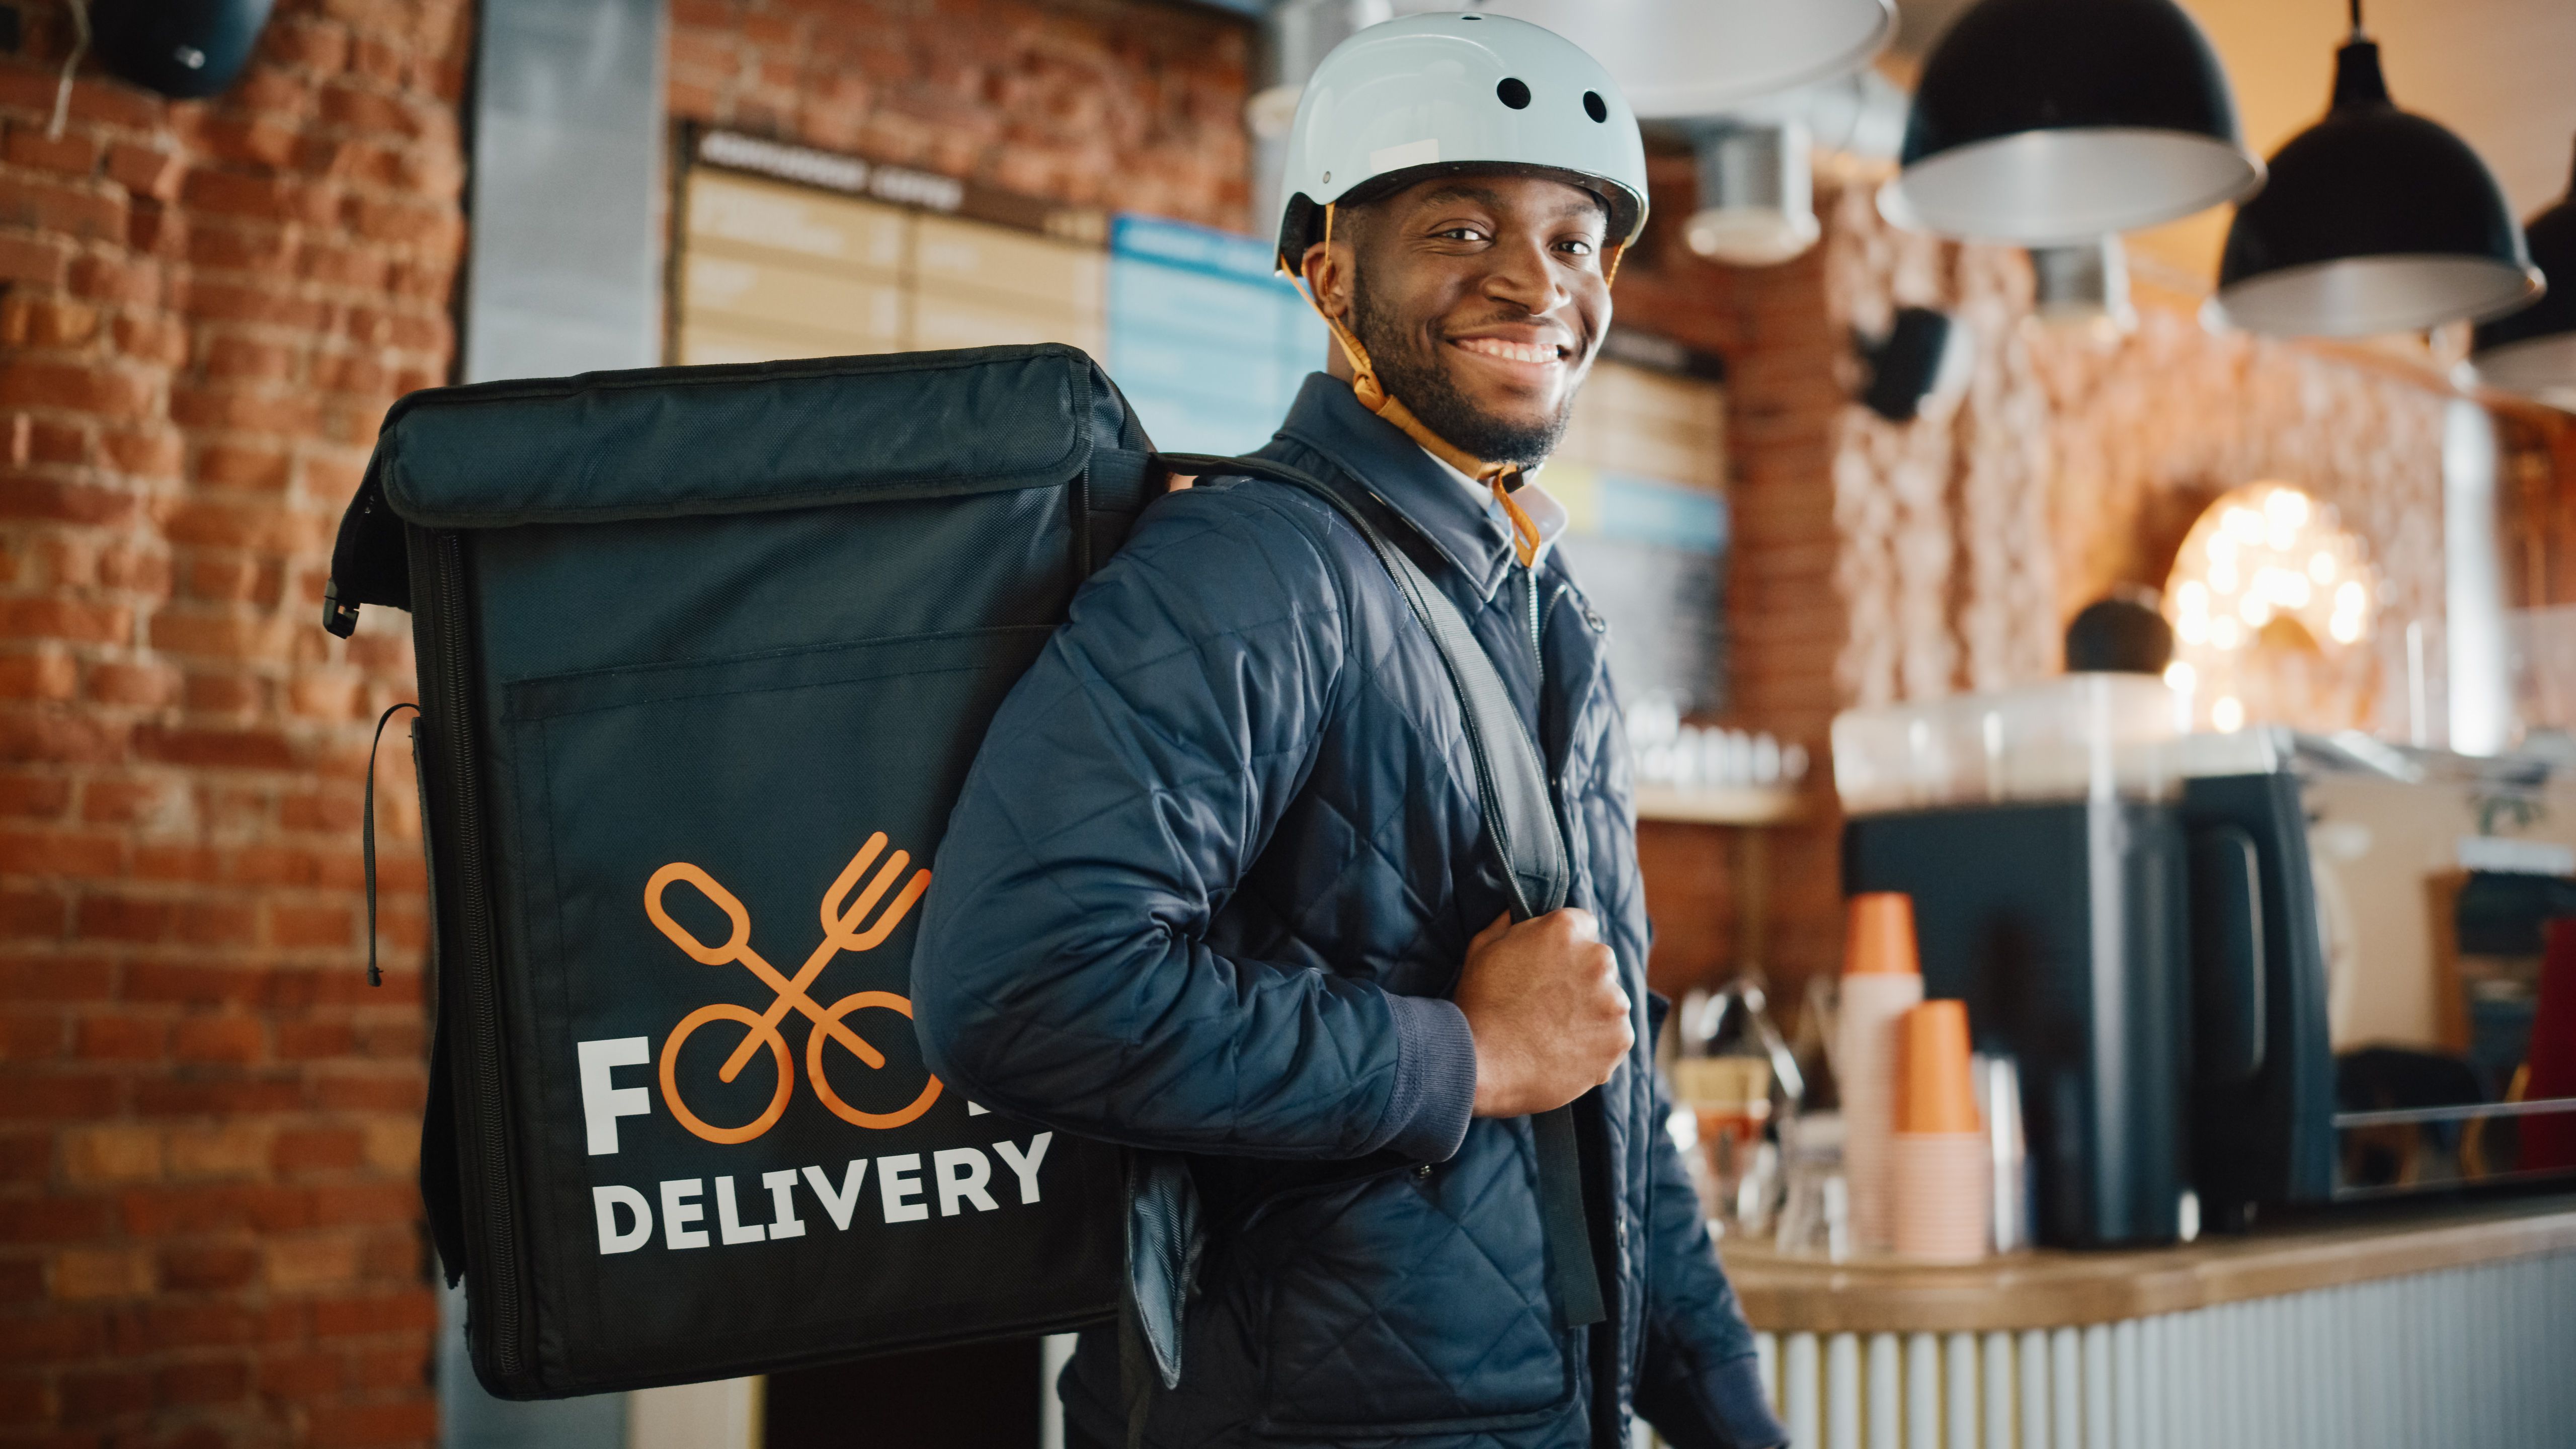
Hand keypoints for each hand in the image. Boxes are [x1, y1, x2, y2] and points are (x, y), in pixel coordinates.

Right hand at [1455, 909, 1633, 1117]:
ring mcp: (1613, 1001)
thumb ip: (1509, 923)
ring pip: (1610, 1002)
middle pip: (1600, 964)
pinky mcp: (1620, 1038)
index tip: (1551, 968)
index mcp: (1565, 929)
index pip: (1584, 927)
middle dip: (1581, 980)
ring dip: (1592, 1013)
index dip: (1566, 948)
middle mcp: (1598, 958)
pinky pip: (1614, 1037)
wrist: (1481, 1065)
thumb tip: (1516, 911)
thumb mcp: (1483, 947)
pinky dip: (1596, 1045)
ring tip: (1555, 1034)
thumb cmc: (1478, 1005)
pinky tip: (1565, 1053)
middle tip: (1549, 1005)